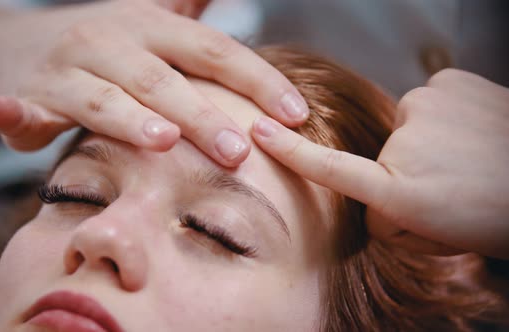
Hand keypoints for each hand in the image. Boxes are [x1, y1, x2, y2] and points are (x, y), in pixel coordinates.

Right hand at [0, 0, 307, 166]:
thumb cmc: (103, 46)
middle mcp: (111, 42)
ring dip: (130, 119)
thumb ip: (194, 11)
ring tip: (162, 142)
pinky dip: (18, 113)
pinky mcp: (28, 95)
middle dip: (202, 115)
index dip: (256, 81)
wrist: (15, 43)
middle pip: (164, 80)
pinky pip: (22, 107)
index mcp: (151, 28)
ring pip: (106, 98)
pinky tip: (14, 116)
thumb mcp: (152, 22)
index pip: (214, 52)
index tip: (295, 114)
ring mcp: (67, 68)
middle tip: (238, 152)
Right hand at [252, 69, 508, 258]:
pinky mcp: (447, 81)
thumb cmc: (499, 215)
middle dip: (404, 176)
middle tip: (451, 189)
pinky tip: (473, 131)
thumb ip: (391, 219)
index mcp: (400, 189)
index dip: (289, 151)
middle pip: (381, 161)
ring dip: (427, 144)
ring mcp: (426, 104)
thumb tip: (376, 199)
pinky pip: (428, 104)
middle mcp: (405, 141)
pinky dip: (444, 116)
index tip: (260, 132)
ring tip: (470, 159)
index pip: (329, 167)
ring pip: (406, 131)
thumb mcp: (436, 237)